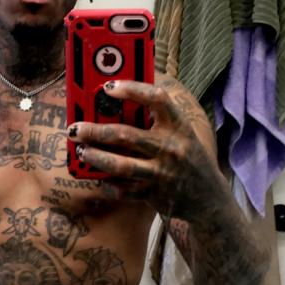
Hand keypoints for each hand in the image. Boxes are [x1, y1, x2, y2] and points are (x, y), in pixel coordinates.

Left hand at [67, 74, 223, 220]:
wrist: (208, 198)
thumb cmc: (188, 156)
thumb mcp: (181, 133)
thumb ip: (156, 119)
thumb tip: (116, 101)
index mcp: (179, 125)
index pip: (157, 99)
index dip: (132, 89)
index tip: (108, 87)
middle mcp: (171, 148)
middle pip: (126, 135)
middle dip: (95, 131)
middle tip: (75, 128)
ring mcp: (162, 173)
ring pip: (120, 165)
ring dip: (96, 157)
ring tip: (81, 151)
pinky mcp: (154, 194)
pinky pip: (124, 189)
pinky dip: (108, 183)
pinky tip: (99, 176)